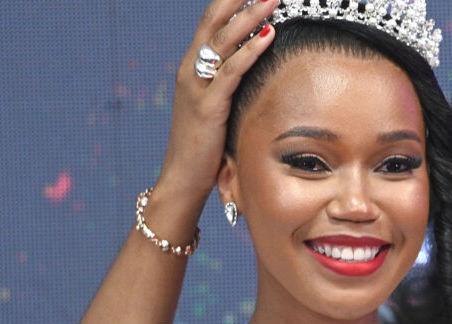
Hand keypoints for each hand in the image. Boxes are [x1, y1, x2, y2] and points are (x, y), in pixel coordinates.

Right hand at [154, 0, 276, 202]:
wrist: (182, 179)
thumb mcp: (217, 107)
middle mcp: (190, 71)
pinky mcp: (207, 108)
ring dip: (250, 17)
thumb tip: (259, 69)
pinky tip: (269, 36)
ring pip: (223, 42)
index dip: (231, 1)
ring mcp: (196, 88)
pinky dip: (250, 51)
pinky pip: (231, 73)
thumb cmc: (206, 146)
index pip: (211, 22)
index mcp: (193, 68)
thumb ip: (230, 84)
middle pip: (214, 21)